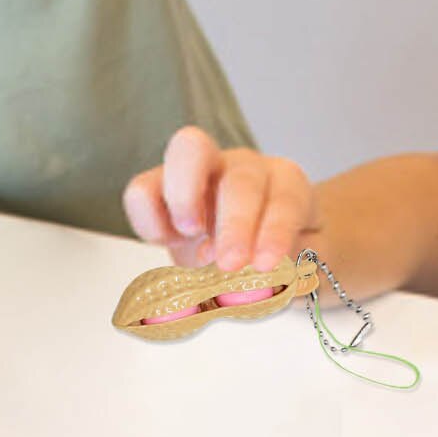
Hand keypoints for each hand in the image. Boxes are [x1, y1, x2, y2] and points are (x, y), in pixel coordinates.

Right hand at [122, 126, 319, 273]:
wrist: (253, 250)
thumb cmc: (281, 254)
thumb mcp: (294, 267)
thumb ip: (285, 273)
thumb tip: (259, 285)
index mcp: (288, 183)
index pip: (286, 199)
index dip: (276, 231)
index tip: (266, 264)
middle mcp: (246, 166)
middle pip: (240, 178)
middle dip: (234, 223)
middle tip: (229, 264)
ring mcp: (202, 168)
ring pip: (187, 151)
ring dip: (185, 196)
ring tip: (187, 234)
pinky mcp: (160, 185)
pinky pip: (143, 188)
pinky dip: (148, 216)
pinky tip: (167, 242)